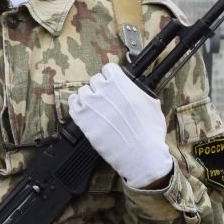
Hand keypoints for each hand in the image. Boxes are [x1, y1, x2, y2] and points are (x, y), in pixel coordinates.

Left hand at [67, 62, 173, 188]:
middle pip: (95, 80)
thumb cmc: (149, 132)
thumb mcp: (151, 103)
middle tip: (107, 100)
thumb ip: (137, 91)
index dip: (111, 78)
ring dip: (89, 97)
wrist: (140, 154)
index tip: (113, 84)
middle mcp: (103, 90)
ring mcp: (90, 104)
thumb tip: (132, 89)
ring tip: (96, 108)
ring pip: (83, 91)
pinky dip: (77, 105)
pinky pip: (72, 104)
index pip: (108, 69)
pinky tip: (84, 111)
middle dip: (101, 89)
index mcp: (120, 82)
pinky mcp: (82, 119)